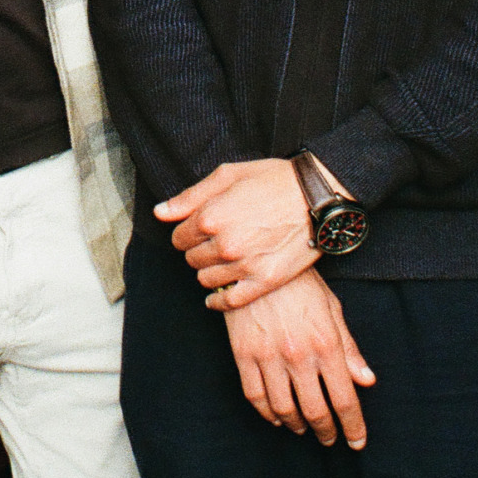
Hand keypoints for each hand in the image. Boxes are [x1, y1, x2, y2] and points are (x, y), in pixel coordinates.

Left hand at [159, 158, 315, 309]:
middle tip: (216, 242)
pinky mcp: (264, 282)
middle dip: (198, 250)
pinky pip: (229, 302)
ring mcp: (244, 266)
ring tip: (225, 261)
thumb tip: (159, 212)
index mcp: (211, 217)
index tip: (200, 229)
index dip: (187, 232)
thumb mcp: (228, 176)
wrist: (318, 197)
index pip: (178, 238)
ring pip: (206, 280)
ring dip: (210, 271)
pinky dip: (218, 301)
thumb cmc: (274, 180)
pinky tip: (218, 296)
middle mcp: (223, 245)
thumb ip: (189, 197)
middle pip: (191, 259)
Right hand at [223, 270, 375, 446]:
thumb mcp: (332, 310)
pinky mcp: (243, 354)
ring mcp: (268, 356)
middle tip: (330, 439)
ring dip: (297, 425)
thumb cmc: (300, 284)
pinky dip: (267, 413)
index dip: (353, 426)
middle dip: (326, 431)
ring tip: (303, 429)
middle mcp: (299, 355)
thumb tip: (367, 381)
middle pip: (315, 411)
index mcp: (326, 344)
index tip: (357, 442)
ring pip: (284, 409)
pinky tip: (276, 417)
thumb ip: (349, 348)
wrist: (257, 261)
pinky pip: (255, 396)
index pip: (345, 399)